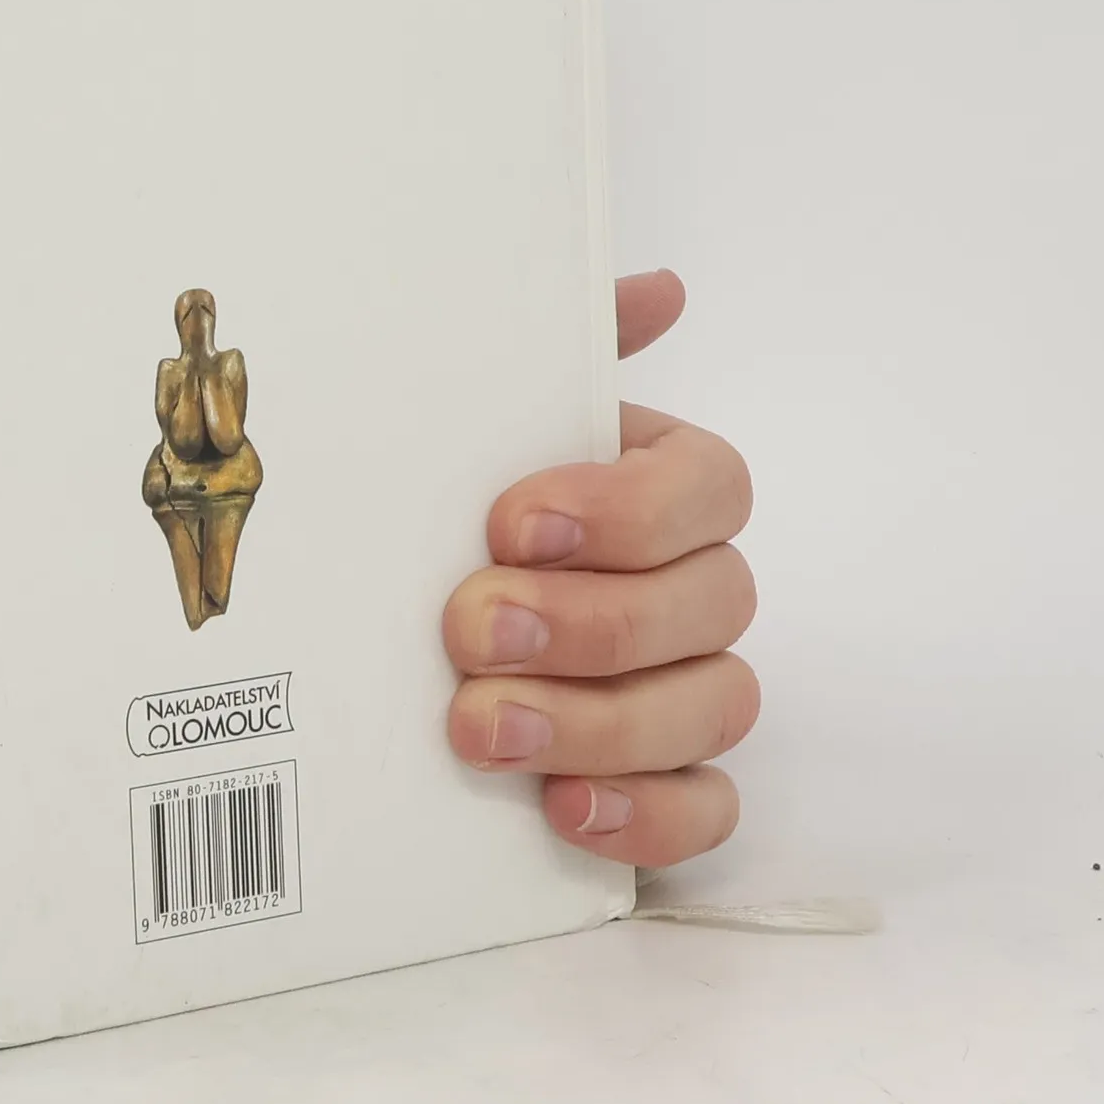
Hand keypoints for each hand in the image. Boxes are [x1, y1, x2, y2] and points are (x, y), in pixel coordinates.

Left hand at [440, 270, 758, 866]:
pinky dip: (645, 815)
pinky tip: (561, 805)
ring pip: (711, 709)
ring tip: (481, 726)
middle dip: (590, 623)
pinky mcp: (663, 783)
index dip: (624, 509)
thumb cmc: (457, 506)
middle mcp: (692, 588)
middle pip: (709, 606)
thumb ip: (558, 346)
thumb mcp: (482, 418)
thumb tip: (659, 289)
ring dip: (598, 722)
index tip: (510, 522)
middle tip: (469, 626)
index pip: (709, 489)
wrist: (392, 618)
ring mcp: (687, 689)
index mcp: (661, 489)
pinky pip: (707, 811)